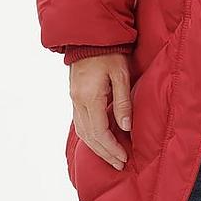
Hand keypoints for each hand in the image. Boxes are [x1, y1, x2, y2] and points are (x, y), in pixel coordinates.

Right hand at [69, 52, 132, 169]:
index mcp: (89, 97)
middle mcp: (78, 101)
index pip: (99, 132)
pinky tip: (100, 140)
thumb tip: (126, 127)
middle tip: (119, 164)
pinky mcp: (74, 96)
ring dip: (96, 147)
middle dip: (104, 153)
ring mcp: (74, 99)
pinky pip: (80, 122)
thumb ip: (122, 101)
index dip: (111, 148)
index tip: (123, 158)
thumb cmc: (109, 52)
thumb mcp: (121, 74)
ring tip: (111, 156)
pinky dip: (90, 135)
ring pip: (82, 132)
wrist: (89, 36)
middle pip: (89, 137)